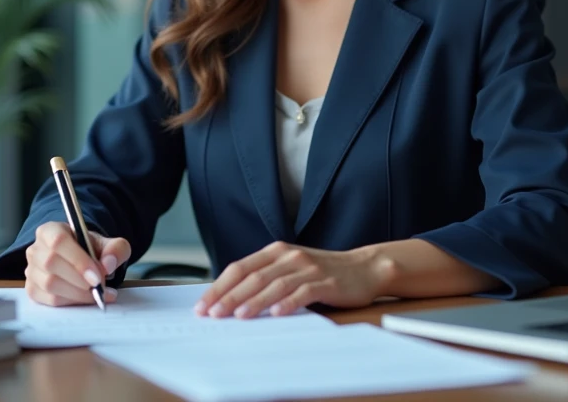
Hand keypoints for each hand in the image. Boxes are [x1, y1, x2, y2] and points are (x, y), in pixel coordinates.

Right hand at [25, 221, 131, 306]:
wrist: (82, 261)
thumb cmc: (91, 250)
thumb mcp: (109, 244)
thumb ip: (115, 249)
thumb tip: (108, 265)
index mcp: (50, 230)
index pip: (58, 241)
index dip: (78, 260)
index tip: (98, 277)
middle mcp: (36, 249)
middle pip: (52, 264)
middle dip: (80, 280)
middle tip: (101, 288)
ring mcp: (31, 270)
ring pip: (50, 284)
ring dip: (77, 293)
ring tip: (98, 294)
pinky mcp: (32, 289)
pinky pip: (49, 299)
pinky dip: (71, 302)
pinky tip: (86, 299)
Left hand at [194, 242, 387, 318]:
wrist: (364, 268)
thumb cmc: (322, 272)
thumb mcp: (290, 269)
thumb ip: (265, 278)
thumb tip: (229, 299)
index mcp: (276, 251)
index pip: (240, 268)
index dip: (219, 286)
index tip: (203, 305)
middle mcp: (289, 256)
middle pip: (253, 277)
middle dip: (229, 296)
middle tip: (212, 314)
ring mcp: (307, 268)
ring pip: (274, 284)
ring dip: (254, 301)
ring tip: (238, 316)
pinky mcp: (325, 281)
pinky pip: (303, 292)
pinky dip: (288, 303)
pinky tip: (276, 314)